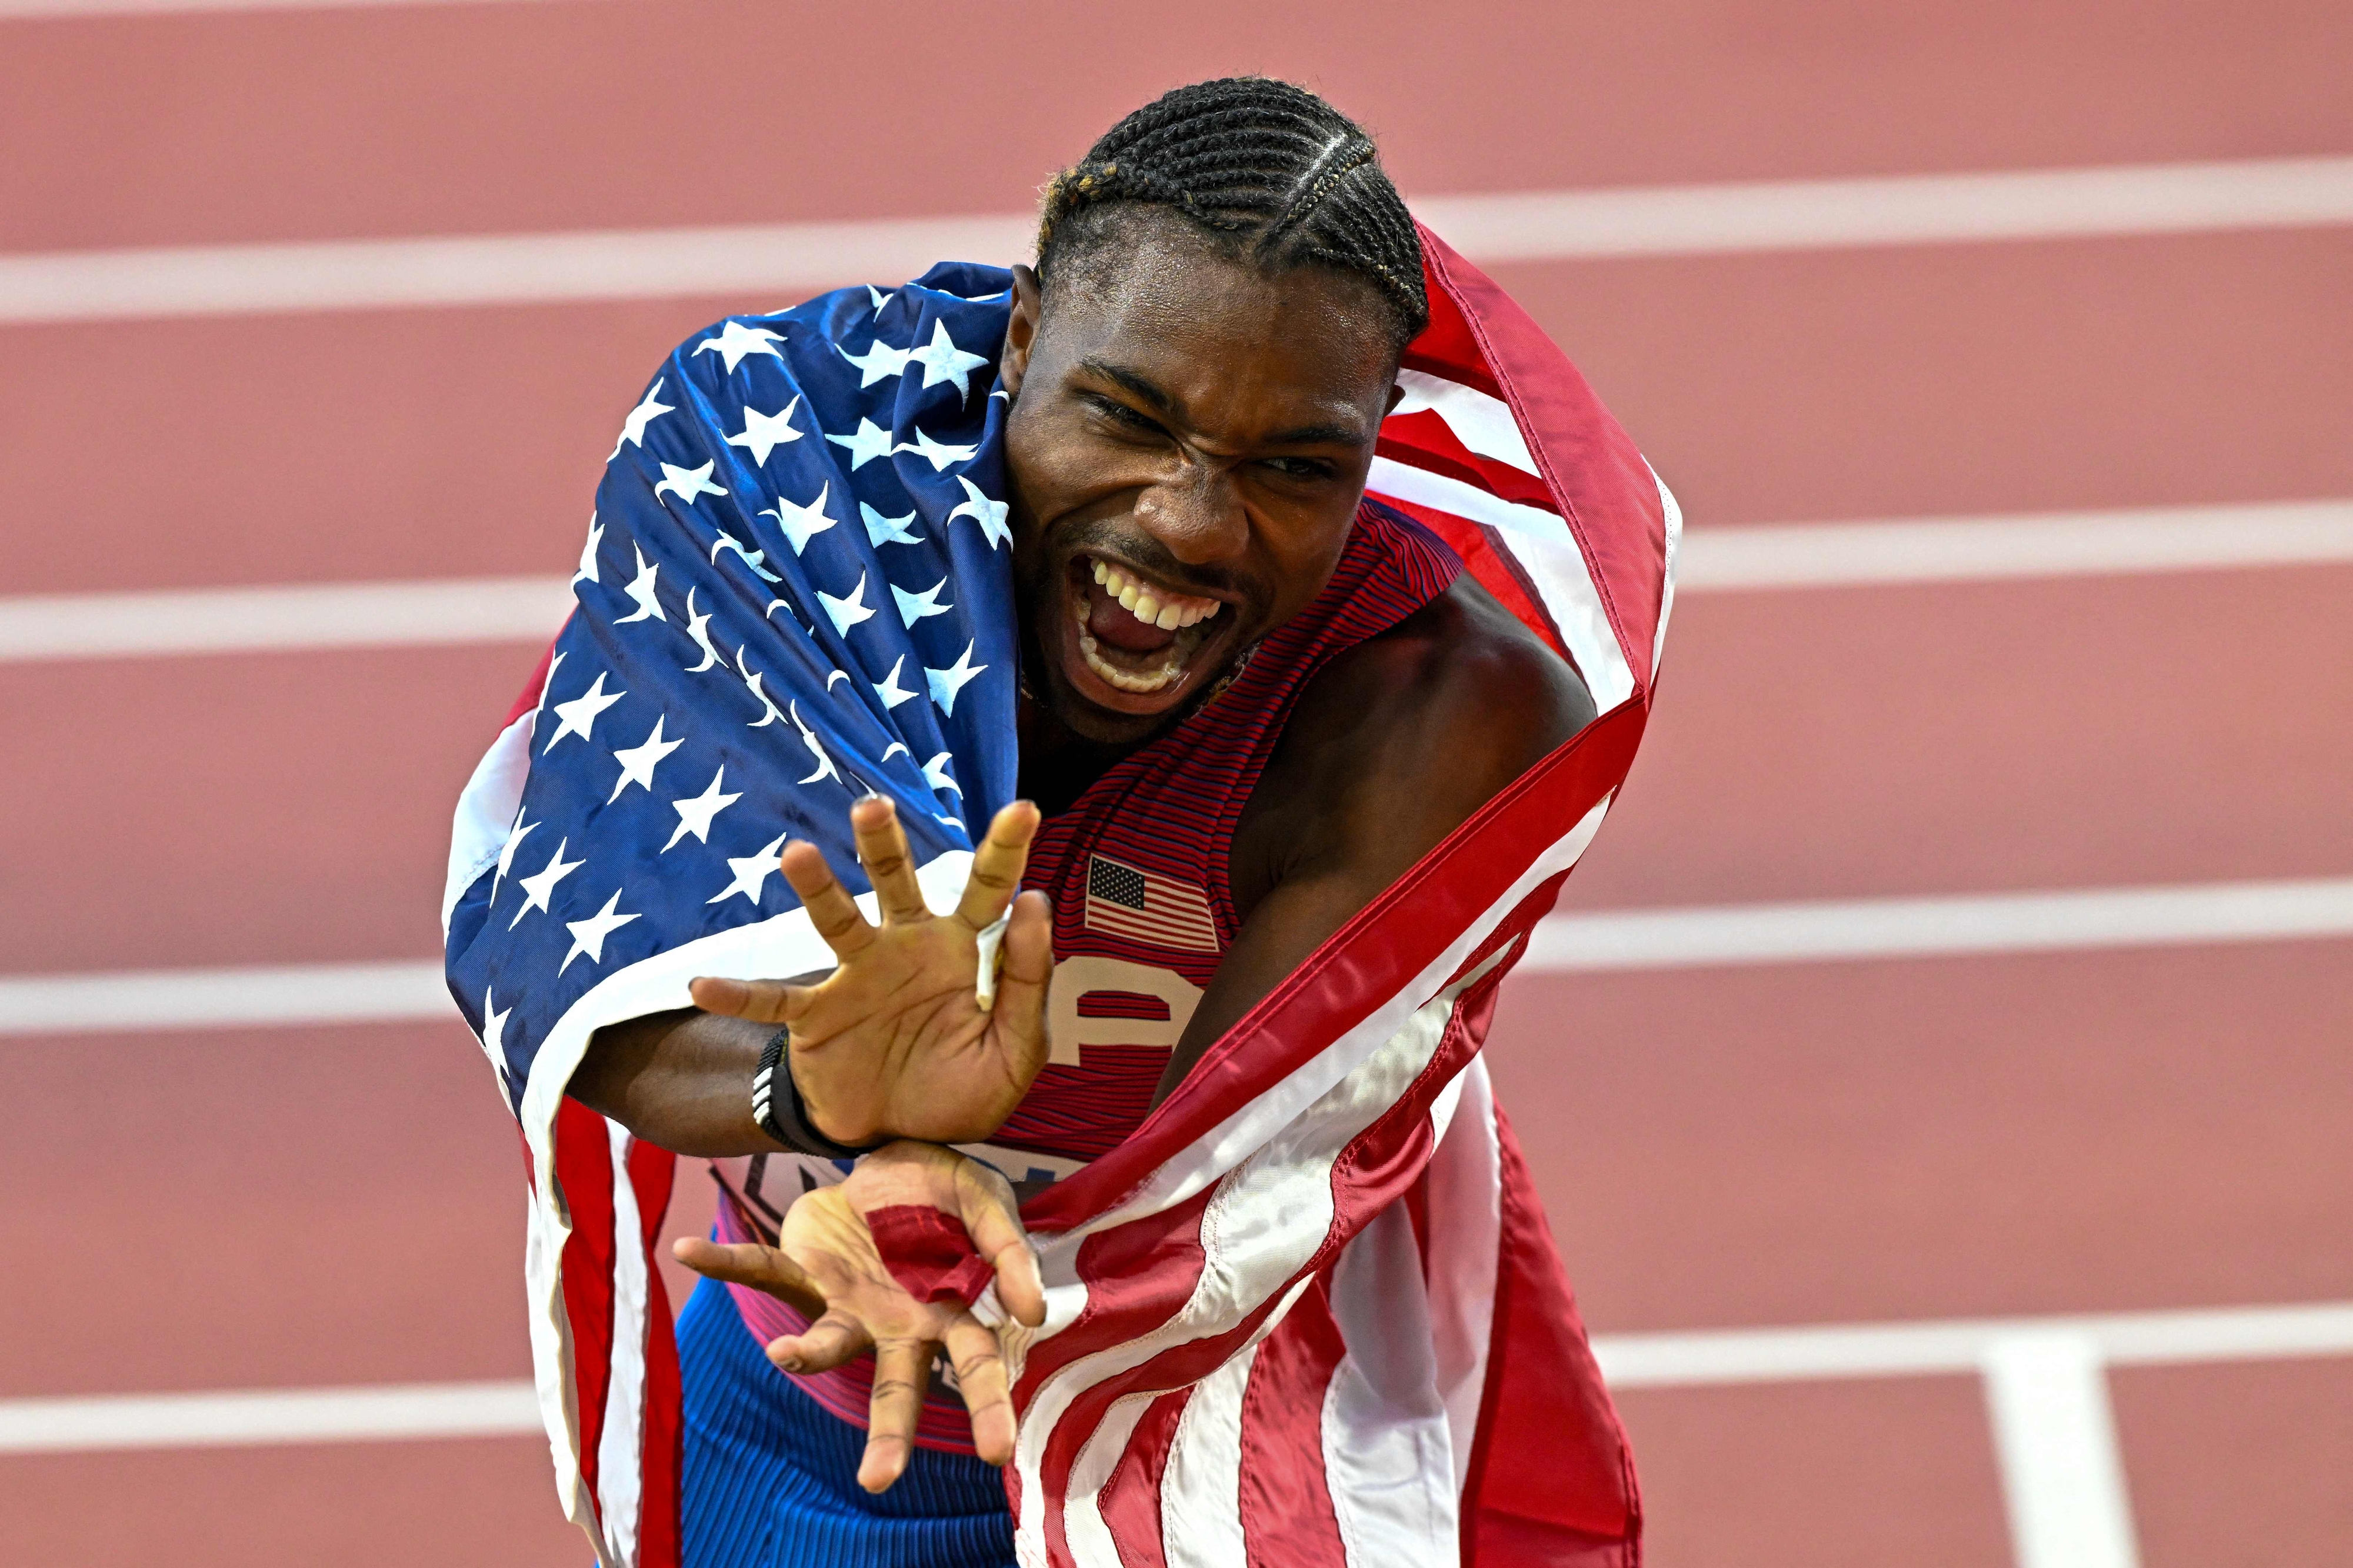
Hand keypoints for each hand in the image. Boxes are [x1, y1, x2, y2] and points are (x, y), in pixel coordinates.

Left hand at [674, 1141, 1046, 1490]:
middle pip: (897, 1388)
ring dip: (804, 1354)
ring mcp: (845, 1302)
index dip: (988, 1409)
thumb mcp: (987, 1202)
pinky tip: (687, 1250)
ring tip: (783, 1356)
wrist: (892, 1151)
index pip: (976, 1368)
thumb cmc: (949, 1193)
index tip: (997, 1455)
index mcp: (949, 1312)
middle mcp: (895, 1323)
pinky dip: (726, 1262)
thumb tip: (1033, 1312)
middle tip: (877, 1482)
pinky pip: (763, 1267)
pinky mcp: (804, 1267)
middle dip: (889, 1436)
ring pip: (826, 1343)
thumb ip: (1008, 1251)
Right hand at [689, 796, 1053, 1146]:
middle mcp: (906, 948)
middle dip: (885, 843)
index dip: (1005, 849)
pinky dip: (739, 995)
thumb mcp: (1014, 1051)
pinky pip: (774, 1001)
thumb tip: (1035, 902)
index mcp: (961, 951)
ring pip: (836, 921)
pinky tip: (703, 985)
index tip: (1025, 809)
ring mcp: (856, 977)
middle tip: (873, 807)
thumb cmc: (963, 1086)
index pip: (988, 889)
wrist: (903, 1141)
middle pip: (897, 882)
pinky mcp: (816, 1017)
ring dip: (816, 889)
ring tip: (796, 855)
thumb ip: (1026, 982)